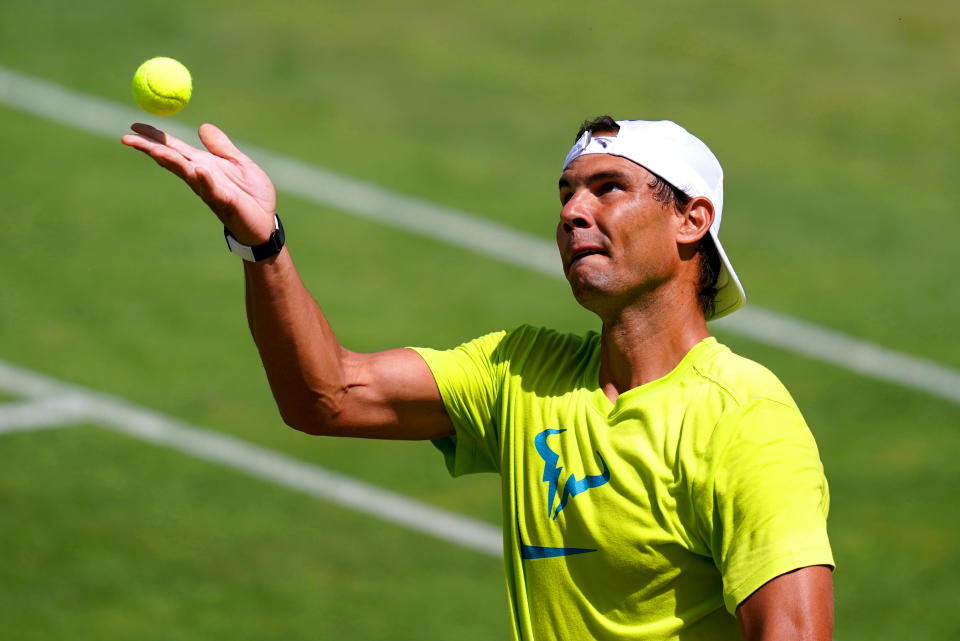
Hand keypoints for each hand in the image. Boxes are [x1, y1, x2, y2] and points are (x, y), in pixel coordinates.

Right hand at [121, 123, 276, 244]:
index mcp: (203, 165)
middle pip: (171, 160)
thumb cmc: (251, 193)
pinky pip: (213, 190)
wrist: (266, 220)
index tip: (134, 125)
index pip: (174, 148)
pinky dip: (205, 180)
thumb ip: (221, 147)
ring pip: (186, 173)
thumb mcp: (238, 162)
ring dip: (171, 162)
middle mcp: (200, 177)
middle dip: (150, 149)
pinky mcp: (226, 201)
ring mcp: (210, 190)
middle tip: (127, 138)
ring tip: (155, 150)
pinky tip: (198, 170)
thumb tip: (203, 126)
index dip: (154, 137)